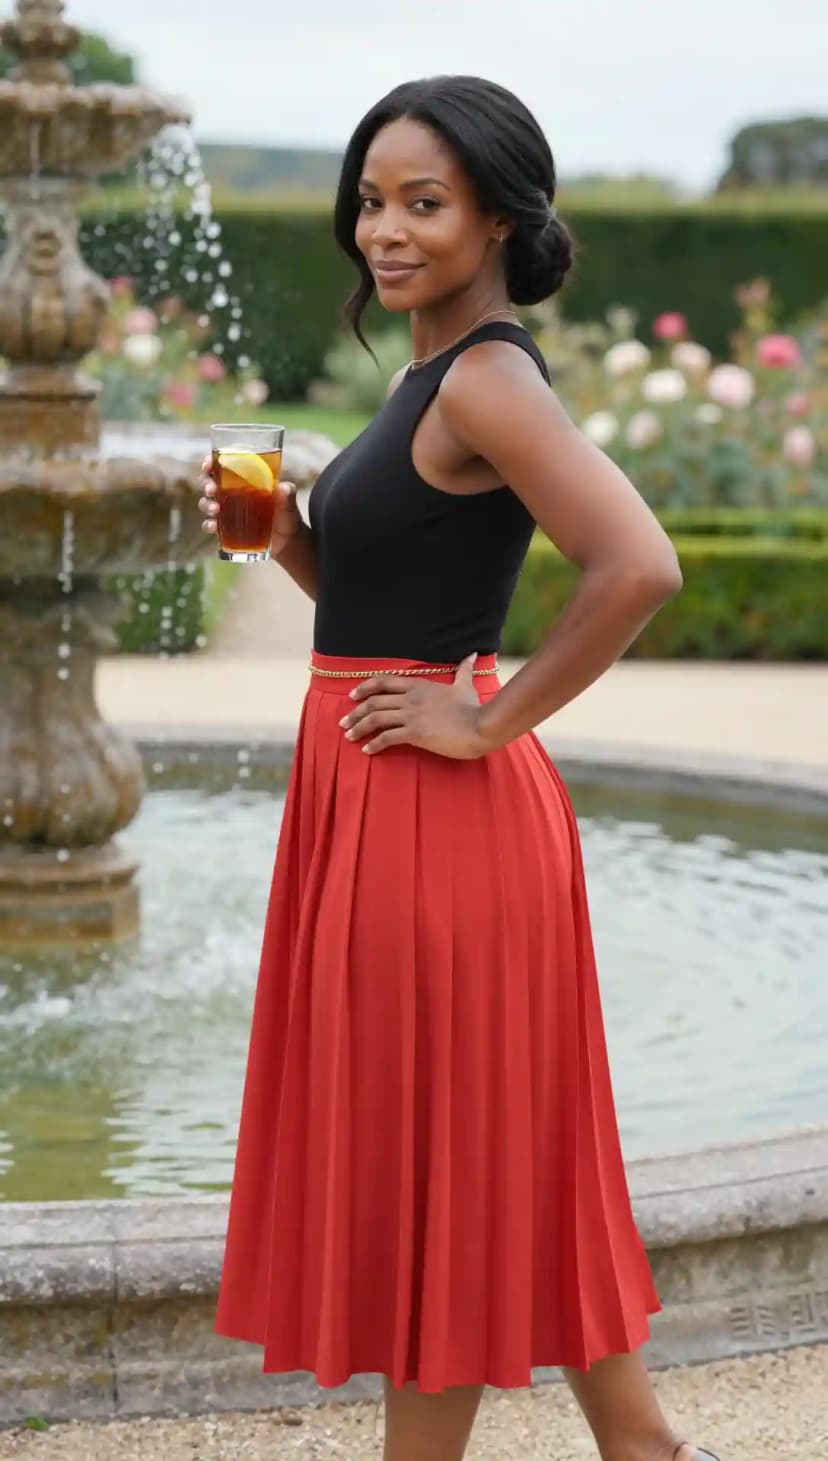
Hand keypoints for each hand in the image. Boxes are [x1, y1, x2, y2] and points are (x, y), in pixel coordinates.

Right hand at [197, 455, 301, 558]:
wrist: (288, 542)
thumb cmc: (287, 516)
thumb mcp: (289, 504)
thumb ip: (288, 495)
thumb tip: (284, 488)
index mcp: (244, 480)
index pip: (222, 467)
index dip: (211, 464)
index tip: (208, 465)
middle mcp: (232, 494)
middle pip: (210, 484)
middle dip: (206, 484)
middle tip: (212, 490)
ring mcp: (228, 512)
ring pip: (207, 503)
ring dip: (207, 505)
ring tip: (216, 510)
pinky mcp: (227, 529)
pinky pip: (211, 525)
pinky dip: (209, 525)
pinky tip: (214, 527)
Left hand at [339, 653, 490, 758]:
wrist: (480, 726)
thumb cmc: (473, 708)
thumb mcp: (465, 686)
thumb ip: (464, 670)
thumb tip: (472, 655)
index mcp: (418, 685)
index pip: (384, 681)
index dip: (365, 687)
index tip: (352, 696)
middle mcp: (410, 698)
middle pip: (374, 701)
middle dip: (355, 712)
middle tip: (344, 723)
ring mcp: (411, 715)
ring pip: (376, 719)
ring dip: (359, 728)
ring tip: (349, 737)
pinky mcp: (414, 733)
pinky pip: (387, 737)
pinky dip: (374, 744)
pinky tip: (367, 751)